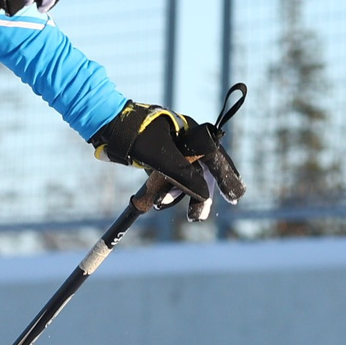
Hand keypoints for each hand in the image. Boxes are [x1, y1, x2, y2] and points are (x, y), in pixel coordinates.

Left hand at [90, 101, 244, 220]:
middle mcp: (188, 141)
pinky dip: (165, 190)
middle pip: (203, 171)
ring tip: (159, 204)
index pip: (216, 158)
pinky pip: (171, 178)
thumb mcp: (162, 158)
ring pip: (186, 178)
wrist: (109, 127)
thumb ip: (184, 176)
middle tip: (197, 217)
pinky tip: (154, 200)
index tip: (236, 196)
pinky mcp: (161, 158)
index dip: (227, 178)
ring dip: (176, 194)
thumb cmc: (137, 137)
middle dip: (199, 196)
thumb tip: (205, 194)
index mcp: (194, 133)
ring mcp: (175, 150)